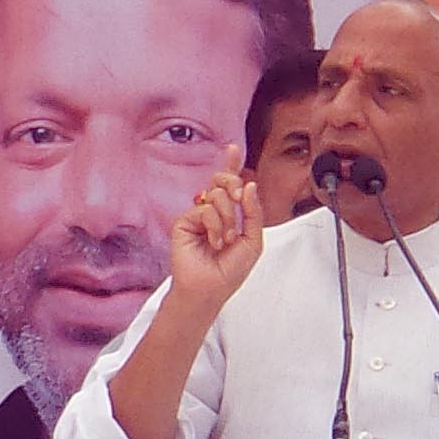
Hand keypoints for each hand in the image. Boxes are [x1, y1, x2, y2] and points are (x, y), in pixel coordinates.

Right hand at [164, 176, 263, 305]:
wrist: (210, 289)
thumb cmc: (229, 271)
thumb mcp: (254, 240)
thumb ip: (254, 211)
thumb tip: (249, 185)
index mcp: (229, 214)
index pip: (229, 186)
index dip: (230, 166)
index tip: (232, 149)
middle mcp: (212, 212)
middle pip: (222, 182)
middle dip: (234, 184)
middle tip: (240, 199)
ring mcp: (196, 216)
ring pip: (216, 195)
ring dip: (228, 217)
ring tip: (225, 240)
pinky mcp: (183, 222)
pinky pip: (204, 209)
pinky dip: (215, 226)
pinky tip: (213, 242)